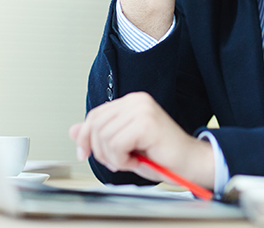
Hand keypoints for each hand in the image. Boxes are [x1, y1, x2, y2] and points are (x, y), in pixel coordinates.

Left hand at [69, 92, 214, 187]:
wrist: (189, 163)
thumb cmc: (161, 155)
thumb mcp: (123, 146)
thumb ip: (99, 136)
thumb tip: (74, 131)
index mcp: (131, 102)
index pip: (94, 115)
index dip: (85, 137)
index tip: (85, 153)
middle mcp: (137, 101)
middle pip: (95, 125)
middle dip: (100, 150)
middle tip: (119, 161)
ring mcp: (142, 109)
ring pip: (104, 137)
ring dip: (114, 158)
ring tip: (132, 160)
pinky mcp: (147, 123)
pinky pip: (116, 144)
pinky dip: (122, 160)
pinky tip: (138, 160)